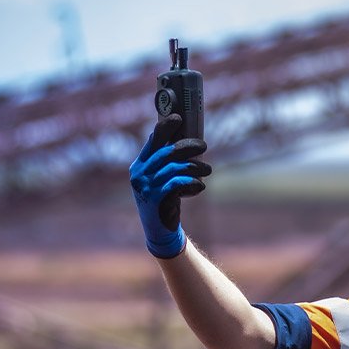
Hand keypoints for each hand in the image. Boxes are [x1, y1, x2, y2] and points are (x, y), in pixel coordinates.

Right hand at [130, 114, 211, 257]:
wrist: (159, 230)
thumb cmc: (165, 200)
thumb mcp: (161, 179)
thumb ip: (167, 163)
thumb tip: (185, 141)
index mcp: (140, 164)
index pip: (152, 140)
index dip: (165, 127)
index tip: (179, 117)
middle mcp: (139, 173)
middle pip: (167, 152)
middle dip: (188, 146)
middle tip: (204, 146)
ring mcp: (145, 186)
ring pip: (175, 168)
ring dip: (196, 167)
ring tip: (208, 170)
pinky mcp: (155, 199)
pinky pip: (177, 184)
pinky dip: (191, 183)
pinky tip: (200, 186)